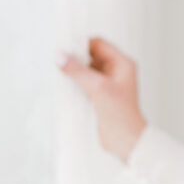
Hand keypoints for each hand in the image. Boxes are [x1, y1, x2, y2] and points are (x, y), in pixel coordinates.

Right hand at [57, 37, 147, 161]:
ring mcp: (108, 84)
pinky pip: (85, 83)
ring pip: (87, 70)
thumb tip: (61, 57)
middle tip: (58, 58)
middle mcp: (116, 71)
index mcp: (122, 64)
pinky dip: (75, 82)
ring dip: (74, 70)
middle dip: (76, 57)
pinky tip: (63, 84)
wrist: (125, 140)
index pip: (99, 45)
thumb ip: (79, 71)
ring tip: (58, 70)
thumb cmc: (121, 114)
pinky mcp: (100, 96)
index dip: (82, 44)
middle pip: (92, 56)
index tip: (64, 46)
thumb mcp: (98, 88)